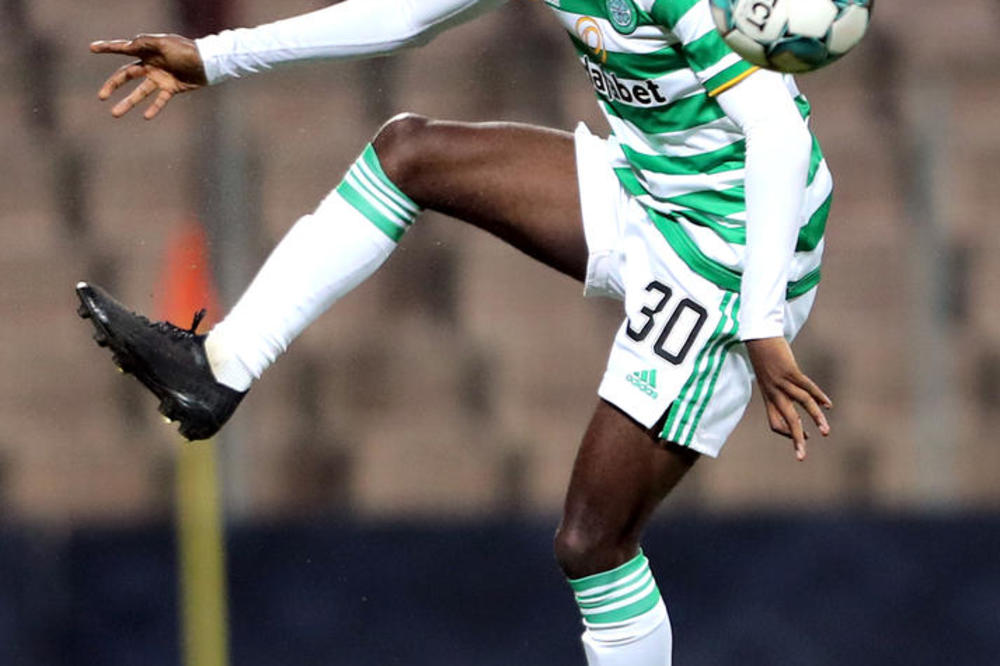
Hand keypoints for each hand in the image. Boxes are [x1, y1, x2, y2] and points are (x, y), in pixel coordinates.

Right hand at [91, 34, 206, 118]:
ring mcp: (160, 77)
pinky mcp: (171, 88)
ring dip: (128, 103)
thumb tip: (129, 43)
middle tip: (101, 96)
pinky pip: (160, 100)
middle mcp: (151, 64)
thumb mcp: (164, 43)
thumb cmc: (186, 50)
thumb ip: (146, 42)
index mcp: (147, 50)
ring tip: (114, 114)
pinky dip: (153, 108)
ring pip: (139, 92)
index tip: (92, 48)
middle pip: (126, 75)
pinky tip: (145, 117)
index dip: (107, 48)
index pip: (123, 48)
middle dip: (113, 85)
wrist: (208, 63)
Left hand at [744, 336, 831, 461]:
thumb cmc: (764, 356)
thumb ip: (779, 388)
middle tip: (802, 457)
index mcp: (768, 396)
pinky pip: (806, 387)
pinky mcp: (790, 370)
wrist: (757, 335)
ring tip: (825, 432)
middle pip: (786, 421)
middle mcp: (773, 392)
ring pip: (801, 405)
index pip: (776, 423)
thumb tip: (796, 397)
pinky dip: (818, 396)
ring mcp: (781, 382)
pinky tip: (828, 405)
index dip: (788, 433)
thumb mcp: (768, 376)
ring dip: (815, 419)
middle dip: (795, 440)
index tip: (805, 439)